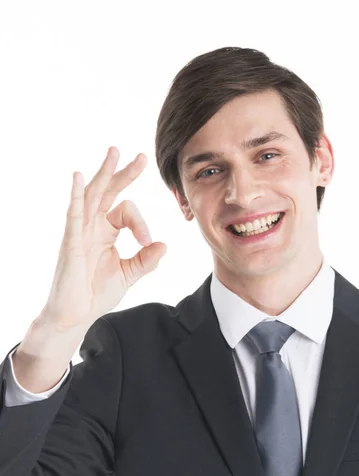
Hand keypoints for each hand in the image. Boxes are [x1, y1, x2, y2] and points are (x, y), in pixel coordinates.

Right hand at [40, 146, 166, 330]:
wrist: (77, 315)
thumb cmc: (96, 293)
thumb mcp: (128, 274)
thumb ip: (146, 260)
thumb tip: (164, 245)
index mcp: (105, 231)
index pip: (125, 211)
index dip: (141, 224)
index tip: (148, 243)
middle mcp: (91, 226)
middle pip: (108, 192)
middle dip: (123, 173)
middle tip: (140, 156)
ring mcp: (79, 232)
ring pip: (92, 195)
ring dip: (104, 173)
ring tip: (114, 152)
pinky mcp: (71, 242)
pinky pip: (73, 214)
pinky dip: (76, 195)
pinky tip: (78, 177)